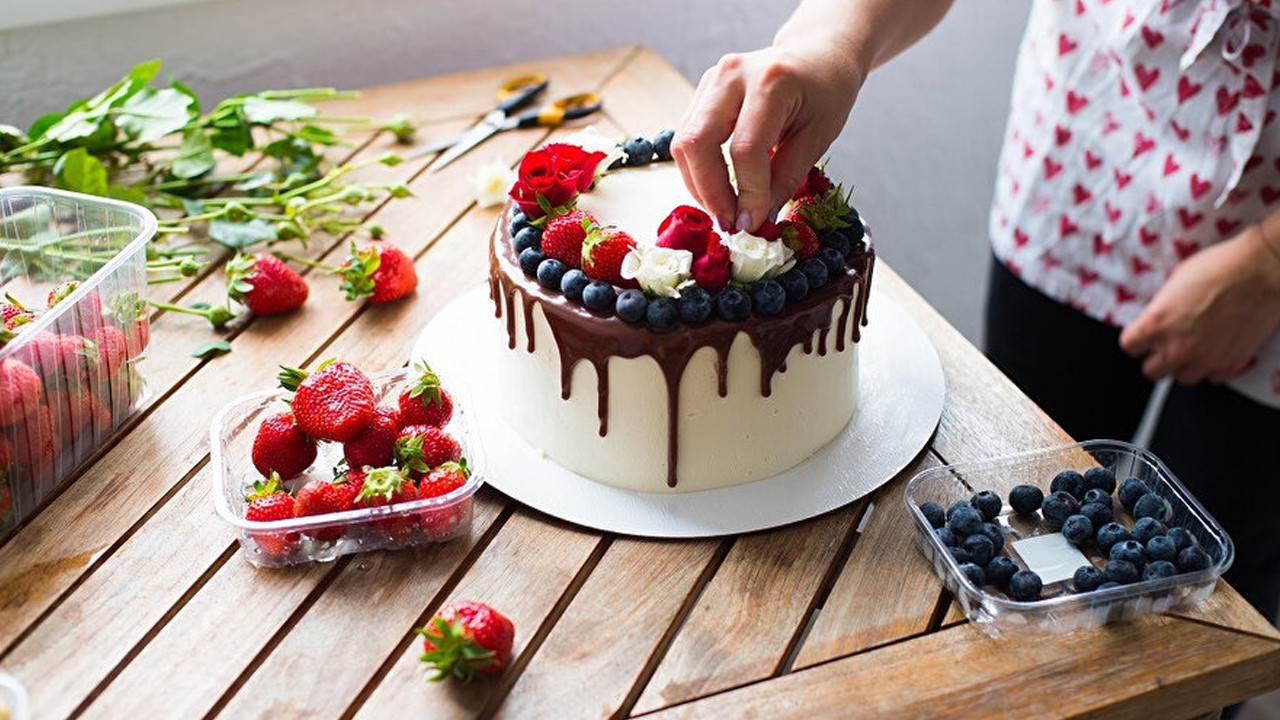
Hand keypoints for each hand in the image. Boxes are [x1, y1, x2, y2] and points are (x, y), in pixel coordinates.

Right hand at [671, 42, 863, 233]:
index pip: (745, 149)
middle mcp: (732, 75)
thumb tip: (756, 220)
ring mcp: (711, 80)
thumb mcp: (817, 138)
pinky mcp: (702, 91)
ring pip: (684, 142)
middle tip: (729, 223)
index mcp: (771, 82)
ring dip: (699, 185)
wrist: (817, 55)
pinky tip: (718, 188)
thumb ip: (784, 179)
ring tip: (725, 209)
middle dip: (709, 192)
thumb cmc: (825, 92)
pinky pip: (687, 137)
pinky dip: (698, 170)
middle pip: (697, 142)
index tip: (751, 224)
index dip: (746, 194)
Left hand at [1119, 225, 1279, 383]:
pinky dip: (1212, 367)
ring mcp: (1205, 359)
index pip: (1129, 347)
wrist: (1262, 270)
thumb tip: (1158, 318)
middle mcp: (1177, 347)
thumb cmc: (1221, 267)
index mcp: (1156, 324)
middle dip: (1156, 358)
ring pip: (1182, 378)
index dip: (1137, 340)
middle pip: (1151, 371)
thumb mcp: (1175, 282)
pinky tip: (1216, 349)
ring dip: (1184, 365)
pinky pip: (1213, 378)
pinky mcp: (1231, 363)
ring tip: (1194, 347)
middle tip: (1167, 344)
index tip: (1143, 337)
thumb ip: (1161, 308)